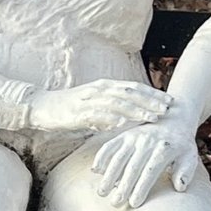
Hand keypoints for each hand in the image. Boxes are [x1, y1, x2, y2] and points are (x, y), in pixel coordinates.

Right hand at [26, 82, 169, 135]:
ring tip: (152, 117)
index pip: (133, 87)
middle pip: (129, 92)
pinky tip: (124, 124)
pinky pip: (97, 114)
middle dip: (150, 100)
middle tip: (167, 109)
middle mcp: (98, 89)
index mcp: (103, 86)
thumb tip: (129, 119)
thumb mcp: (94, 106)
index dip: (152, 93)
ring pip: (117, 102)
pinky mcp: (78, 111)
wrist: (42, 107)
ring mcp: (88, 99)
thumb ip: (111, 109)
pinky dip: (112, 118)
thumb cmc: (69, 108)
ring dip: (136, 109)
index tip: (168, 101)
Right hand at [91, 116, 200, 207]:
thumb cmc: (181, 144)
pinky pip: (110, 146)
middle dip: (123, 186)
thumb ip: (185, 172)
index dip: (141, 187)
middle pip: (132, 167)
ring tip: (102, 192)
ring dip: (109, 175)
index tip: (134, 203)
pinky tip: (95, 171)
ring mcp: (133, 137)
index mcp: (164, 149)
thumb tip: (179, 187)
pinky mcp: (123, 135)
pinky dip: (101, 157)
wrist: (173, 118)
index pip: (150, 171)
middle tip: (115, 203)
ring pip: (118, 158)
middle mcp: (147, 142)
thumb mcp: (190, 156)